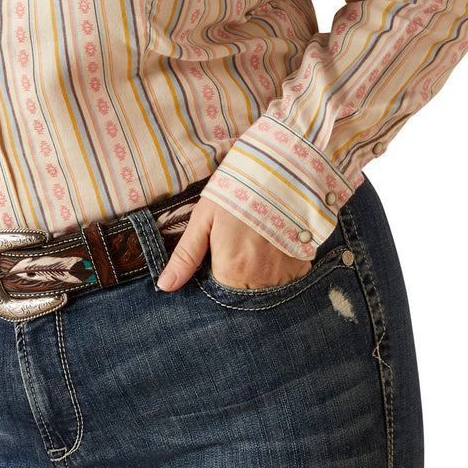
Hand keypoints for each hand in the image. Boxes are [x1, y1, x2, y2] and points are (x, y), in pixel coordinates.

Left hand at [156, 196, 311, 291]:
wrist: (279, 173)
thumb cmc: (236, 192)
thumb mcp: (204, 218)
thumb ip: (186, 256)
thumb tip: (165, 286)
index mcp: (231, 270)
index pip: (217, 293)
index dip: (215, 275)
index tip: (218, 255)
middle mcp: (259, 280)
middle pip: (241, 294)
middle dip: (236, 278)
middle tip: (238, 246)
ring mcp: (283, 276)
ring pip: (264, 290)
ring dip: (257, 276)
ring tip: (254, 246)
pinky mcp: (301, 268)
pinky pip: (286, 281)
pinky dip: (278, 270)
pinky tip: (272, 247)